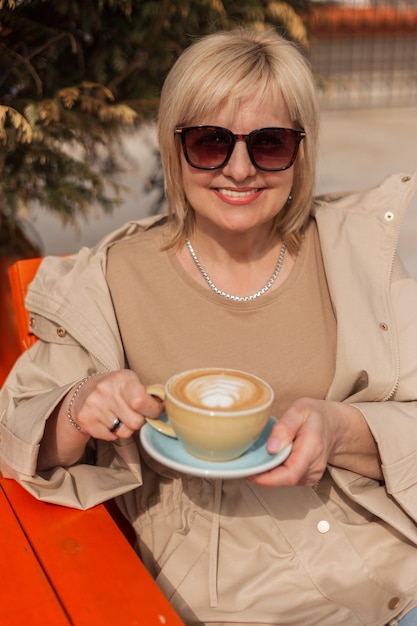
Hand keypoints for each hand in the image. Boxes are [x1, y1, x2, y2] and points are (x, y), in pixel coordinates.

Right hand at [69, 370, 163, 440]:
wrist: (83, 392)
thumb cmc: (115, 388)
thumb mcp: (131, 382)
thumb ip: (150, 392)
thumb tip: (170, 403)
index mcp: (122, 379)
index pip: (141, 401)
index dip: (153, 410)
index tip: (156, 410)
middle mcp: (106, 390)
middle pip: (135, 422)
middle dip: (139, 421)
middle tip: (134, 413)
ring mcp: (94, 406)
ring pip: (124, 432)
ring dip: (126, 428)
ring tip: (120, 417)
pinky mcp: (86, 420)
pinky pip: (110, 437)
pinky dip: (112, 433)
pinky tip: (108, 421)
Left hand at [248, 398, 381, 486]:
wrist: (332, 424)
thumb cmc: (315, 415)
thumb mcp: (299, 410)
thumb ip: (285, 427)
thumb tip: (271, 448)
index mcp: (312, 449)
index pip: (289, 474)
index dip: (266, 478)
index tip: (249, 472)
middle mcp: (314, 467)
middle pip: (283, 479)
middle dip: (262, 474)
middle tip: (244, 462)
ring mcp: (311, 475)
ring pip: (283, 481)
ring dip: (267, 473)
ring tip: (257, 457)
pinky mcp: (306, 477)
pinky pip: (286, 479)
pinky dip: (274, 472)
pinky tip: (269, 459)